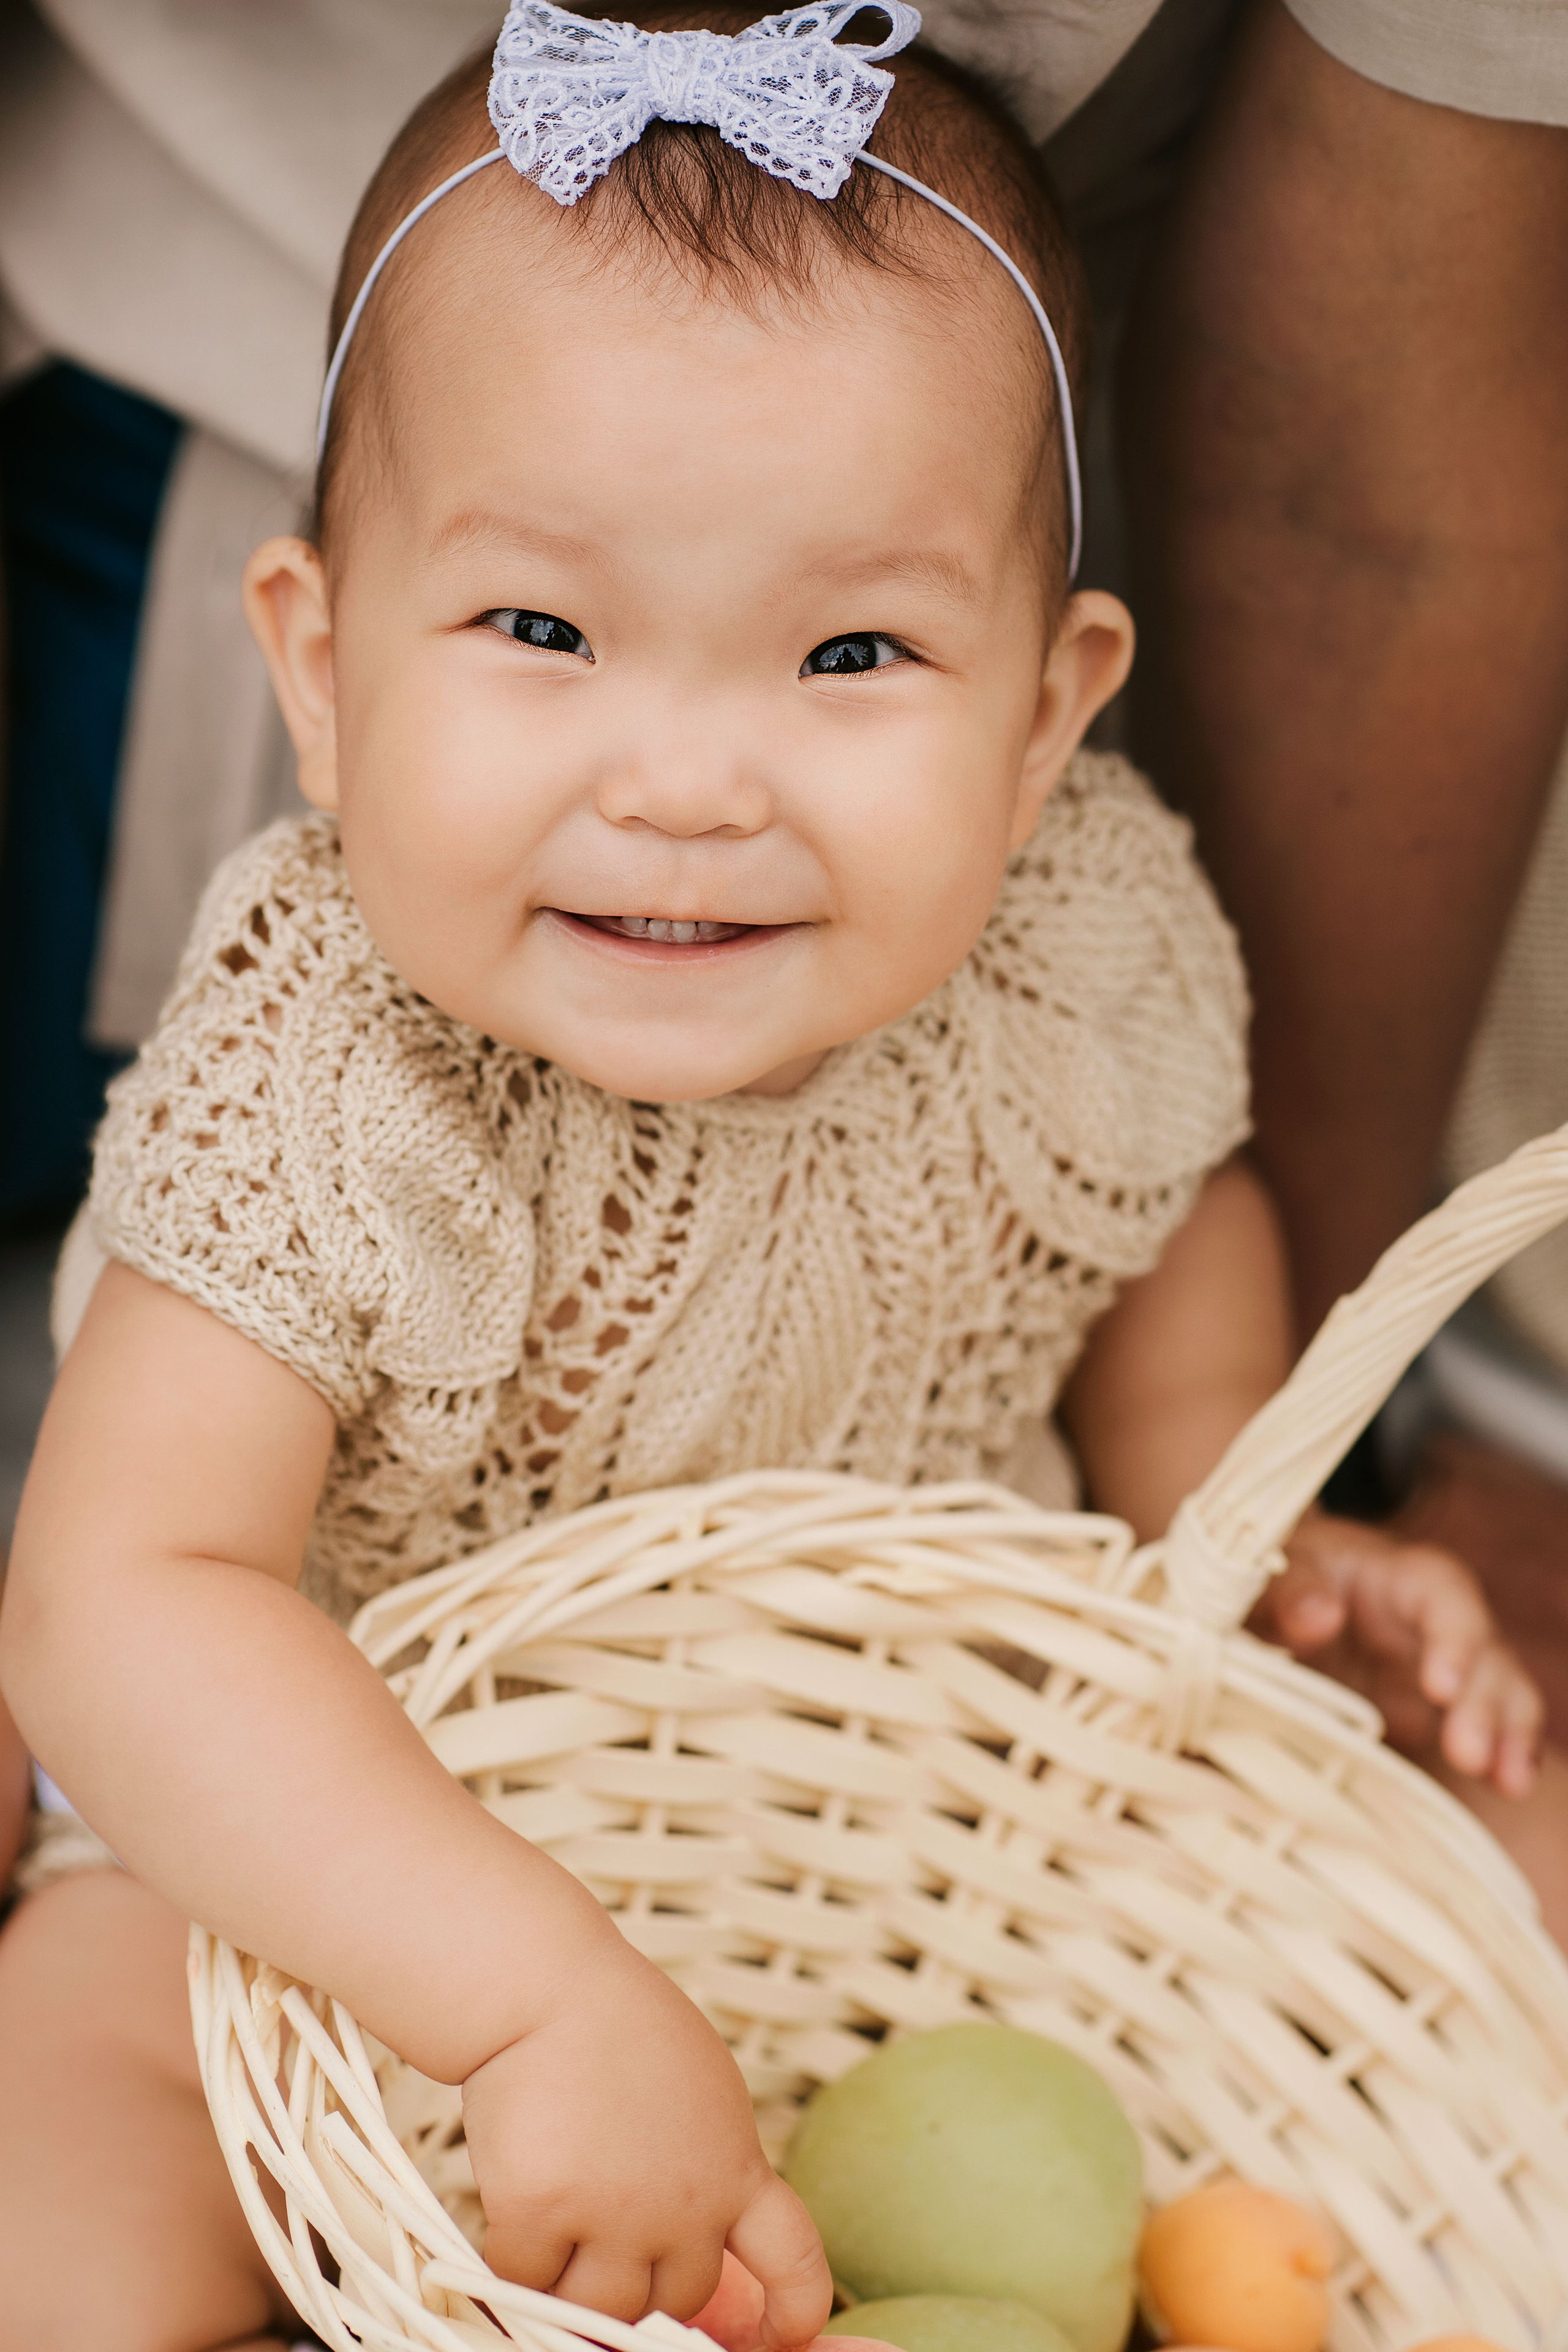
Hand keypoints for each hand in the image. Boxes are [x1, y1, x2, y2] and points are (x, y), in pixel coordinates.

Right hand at [462, 1930, 830, 2344]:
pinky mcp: (543, 2217)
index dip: (793, 2311)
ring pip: (597, 2306)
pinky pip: (524, 2280)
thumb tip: (690, 2245)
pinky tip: (514, 2196)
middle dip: (636, 2274)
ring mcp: (615, 2217)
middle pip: (673, 2300)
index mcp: (734, 2169)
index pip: (793, 2260)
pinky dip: (512, 2255)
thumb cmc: (615, 2029)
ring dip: (571, 2276)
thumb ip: (706, 2169)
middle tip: (598, 2217)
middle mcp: (686, 2207)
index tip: (784, 2336)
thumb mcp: (699, 2093)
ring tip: (555, 2204)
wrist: (546, 1987)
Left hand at [1250, 1507, 1543, 1795]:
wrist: (1285, 1601)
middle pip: (1483, 1653)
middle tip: (1468, 1753)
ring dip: (1506, 1734)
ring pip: (1499, 1692)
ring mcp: (1451, 1668)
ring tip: (1506, 1779)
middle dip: (1482, 1703)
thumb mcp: (1275, 1574)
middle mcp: (1440, 1622)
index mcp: (1404, 1577)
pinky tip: (1509, 1783)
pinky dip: (1503, 1752)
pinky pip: (1488, 1728)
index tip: (1438, 1686)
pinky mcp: (1444, 1712)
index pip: (1444, 1596)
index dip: (1451, 1639)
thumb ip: (1289, 1593)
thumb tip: (1319, 1615)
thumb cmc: (1285, 1577)